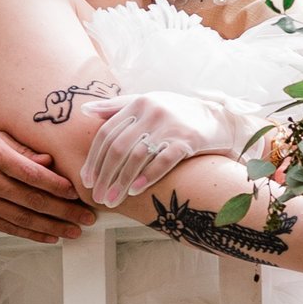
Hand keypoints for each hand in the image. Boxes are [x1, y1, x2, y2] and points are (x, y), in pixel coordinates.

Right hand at [0, 128, 93, 241]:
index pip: (33, 174)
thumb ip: (21, 149)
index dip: (58, 186)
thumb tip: (48, 161)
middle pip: (33, 200)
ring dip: (52, 227)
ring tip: (74, 231)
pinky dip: (31, 234)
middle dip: (64, 210)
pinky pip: (8, 227)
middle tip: (86, 217)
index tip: (77, 193)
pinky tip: (49, 237)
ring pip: (23, 218)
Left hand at [73, 88, 253, 207]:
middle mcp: (152, 112)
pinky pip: (164, 160)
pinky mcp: (188, 140)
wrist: (218, 118)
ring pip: (137, 156)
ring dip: (121, 181)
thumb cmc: (176, 113)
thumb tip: (85, 111)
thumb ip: (116, 107)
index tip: (86, 180)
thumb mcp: (146, 103)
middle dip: (104, 175)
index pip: (107, 133)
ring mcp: (171, 125)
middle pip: (118, 147)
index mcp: (138, 103)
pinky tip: (135, 191)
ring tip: (112, 200)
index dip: (94, 159)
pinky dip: (147, 176)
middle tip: (97, 197)